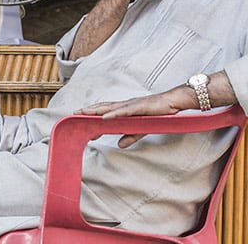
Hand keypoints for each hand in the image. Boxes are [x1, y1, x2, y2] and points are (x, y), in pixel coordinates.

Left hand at [74, 86, 192, 147]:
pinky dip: (113, 114)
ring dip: (96, 110)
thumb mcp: (142, 129)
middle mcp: (125, 105)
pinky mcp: (139, 106)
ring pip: (110, 108)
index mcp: (125, 109)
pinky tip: (104, 117)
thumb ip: (130, 136)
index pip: (106, 111)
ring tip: (83, 113)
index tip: (80, 119)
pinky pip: (123, 111)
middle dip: (88, 110)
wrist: (173, 102)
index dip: (93, 114)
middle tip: (74, 113)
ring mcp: (131, 105)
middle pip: (103, 107)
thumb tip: (120, 145)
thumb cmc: (158, 113)